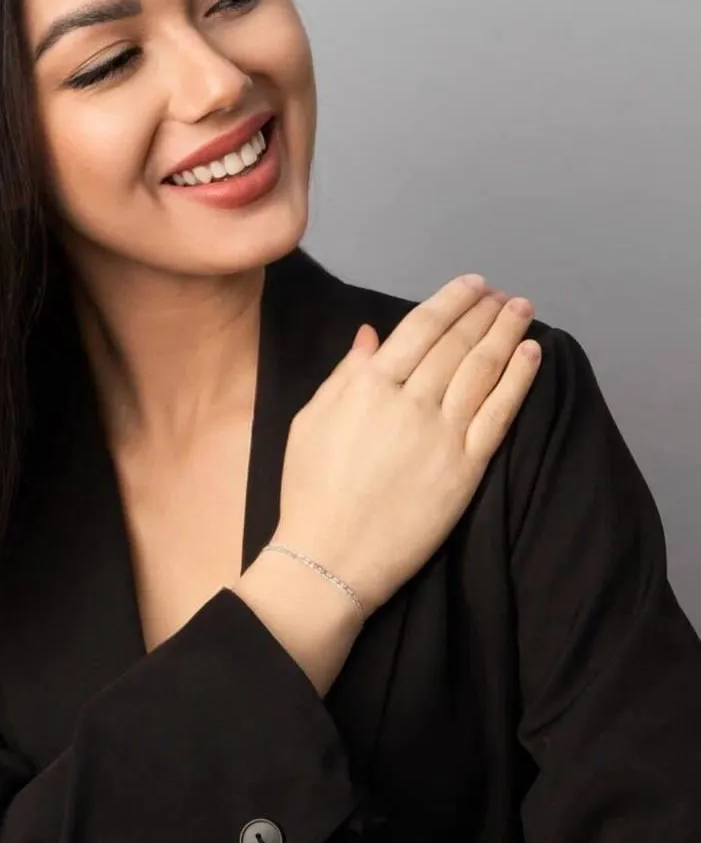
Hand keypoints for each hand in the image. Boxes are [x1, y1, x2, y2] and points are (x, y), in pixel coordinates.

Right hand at [272, 274, 540, 617]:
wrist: (330, 558)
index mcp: (369, 386)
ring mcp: (443, 434)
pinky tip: (532, 355)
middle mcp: (411, 401)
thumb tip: (371, 335)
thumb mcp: (310, 422)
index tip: (472, 284)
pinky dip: (519, 380)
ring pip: (483, 369)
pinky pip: (500, 414)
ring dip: (506, 333)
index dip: (451, 300)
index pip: (421, 328)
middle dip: (483, 311)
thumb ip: (344, 376)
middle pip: (457, 343)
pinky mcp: (467, 468)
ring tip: (521, 310)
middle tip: (502, 294)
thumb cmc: (309, 492)